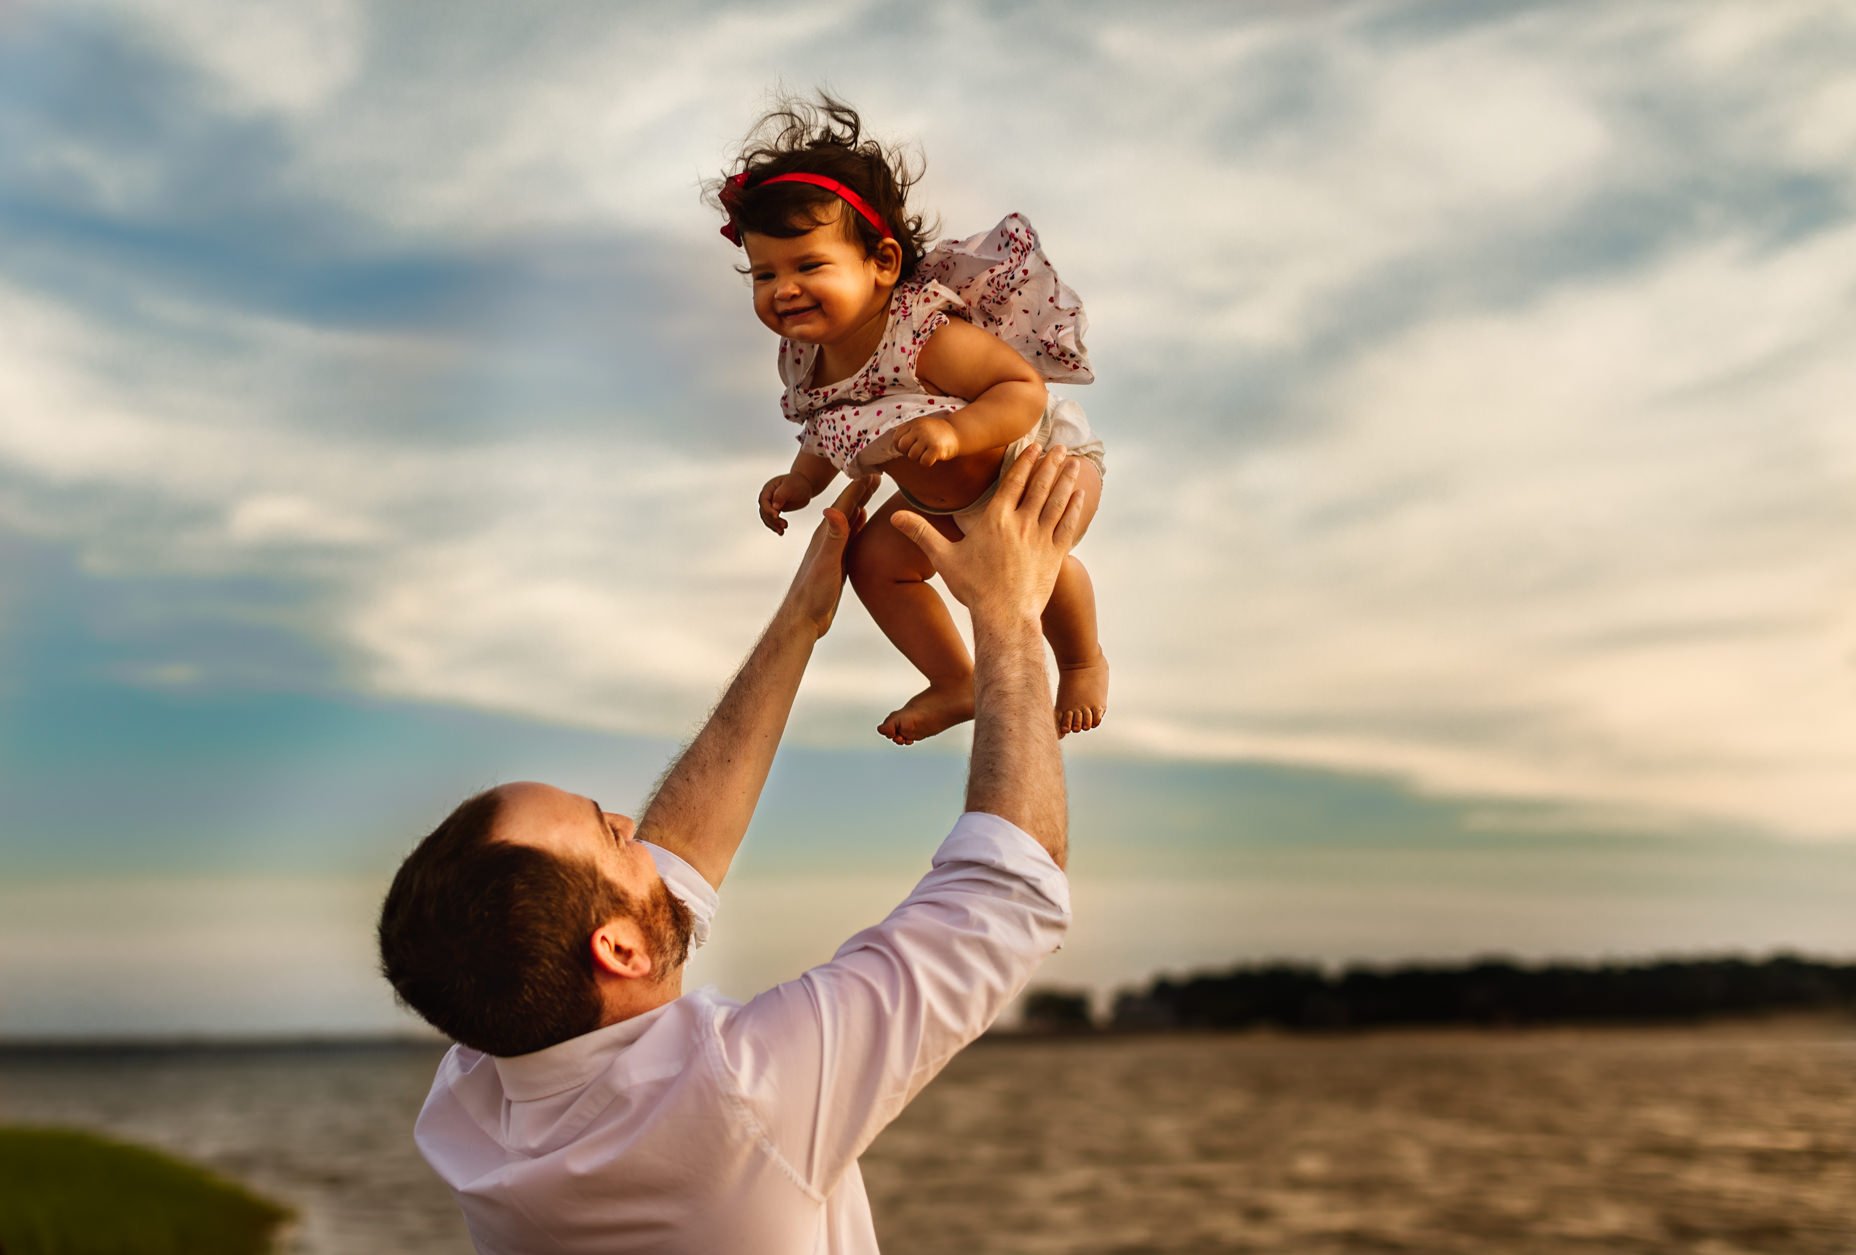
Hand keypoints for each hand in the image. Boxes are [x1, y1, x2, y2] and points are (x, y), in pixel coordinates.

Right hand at [759, 472, 817, 534]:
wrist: (805, 485)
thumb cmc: (797, 483)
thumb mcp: (790, 486)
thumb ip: (781, 495)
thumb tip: (775, 506)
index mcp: (768, 489)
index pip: (764, 501)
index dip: (769, 510)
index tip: (777, 516)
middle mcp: (767, 497)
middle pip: (764, 511)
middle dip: (772, 520)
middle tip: (784, 525)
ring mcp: (771, 504)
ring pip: (767, 518)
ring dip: (774, 525)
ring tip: (782, 531)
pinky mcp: (776, 510)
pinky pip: (773, 520)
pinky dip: (776, 526)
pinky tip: (781, 532)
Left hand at [781, 476, 878, 636]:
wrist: (804, 618)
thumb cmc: (813, 593)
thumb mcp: (826, 563)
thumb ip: (833, 537)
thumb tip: (834, 509)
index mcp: (826, 535)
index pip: (844, 504)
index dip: (859, 487)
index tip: (874, 470)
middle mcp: (828, 538)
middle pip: (847, 508)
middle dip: (861, 490)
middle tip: (877, 473)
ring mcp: (832, 550)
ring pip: (848, 520)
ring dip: (859, 503)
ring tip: (871, 490)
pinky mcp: (836, 562)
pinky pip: (849, 536)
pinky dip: (856, 524)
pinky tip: (860, 520)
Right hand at [890, 444, 1084, 622]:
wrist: (1004, 617)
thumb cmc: (973, 589)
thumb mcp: (944, 559)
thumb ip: (922, 533)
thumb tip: (895, 517)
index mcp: (995, 520)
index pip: (1013, 482)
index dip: (1025, 462)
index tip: (1034, 446)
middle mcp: (1020, 523)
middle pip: (1039, 485)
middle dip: (1050, 463)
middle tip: (1060, 447)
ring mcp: (1040, 538)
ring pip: (1057, 500)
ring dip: (1065, 478)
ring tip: (1072, 462)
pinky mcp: (1055, 554)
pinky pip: (1068, 524)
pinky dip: (1074, 506)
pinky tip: (1079, 494)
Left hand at [891, 415, 960, 466]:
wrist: (958, 432)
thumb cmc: (937, 432)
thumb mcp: (921, 426)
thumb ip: (908, 432)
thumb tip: (895, 446)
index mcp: (914, 423)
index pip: (896, 438)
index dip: (901, 446)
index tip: (910, 447)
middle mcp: (919, 429)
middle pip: (903, 447)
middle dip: (908, 452)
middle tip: (919, 451)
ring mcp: (927, 438)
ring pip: (912, 456)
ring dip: (919, 458)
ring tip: (927, 452)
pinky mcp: (936, 448)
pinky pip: (924, 462)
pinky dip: (928, 462)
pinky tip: (933, 456)